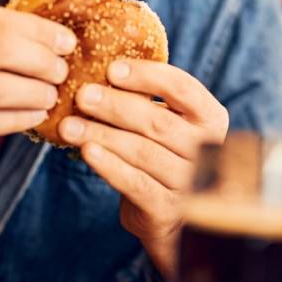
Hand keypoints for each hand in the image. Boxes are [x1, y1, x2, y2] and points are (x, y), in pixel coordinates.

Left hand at [57, 58, 228, 279]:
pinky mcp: (168, 209)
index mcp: (211, 117)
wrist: (168, 213)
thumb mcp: (164, 123)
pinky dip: (109, 166)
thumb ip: (146, 98)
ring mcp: (189, 181)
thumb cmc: (161, 154)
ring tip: (70, 125)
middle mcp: (207, 148)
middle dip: (116, 106)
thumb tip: (101, 67)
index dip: (147, 76)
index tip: (112, 69)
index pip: (182, 88)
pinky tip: (87, 151)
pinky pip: (135, 184)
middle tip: (82, 95)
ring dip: (103, 135)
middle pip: (158, 122)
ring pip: (143, 152)